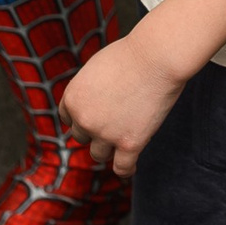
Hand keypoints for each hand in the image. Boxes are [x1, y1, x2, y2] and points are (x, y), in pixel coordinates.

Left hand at [58, 31, 189, 176]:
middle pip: (82, 137)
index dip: (82, 116)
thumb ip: (89, 89)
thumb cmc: (132, 55)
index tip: (95, 115)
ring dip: (109, 147)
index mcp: (73, 97)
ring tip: (124, 138)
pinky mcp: (129, 143)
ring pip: (99, 154)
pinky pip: (122, 167)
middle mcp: (84, 119)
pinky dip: (126, 169)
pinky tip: (131, 167)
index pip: (68, 118)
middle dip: (96, 130)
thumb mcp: (97, 67)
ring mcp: (106, 134)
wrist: (157, 57)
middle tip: (115, 120)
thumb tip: (92, 103)